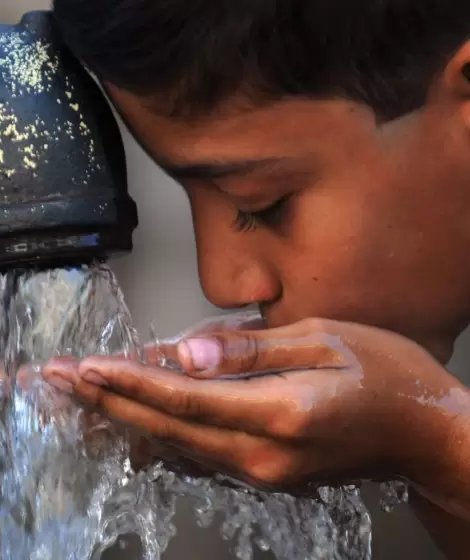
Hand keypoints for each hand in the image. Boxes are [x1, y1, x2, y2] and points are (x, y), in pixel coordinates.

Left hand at [43, 317, 468, 501]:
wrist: (424, 433)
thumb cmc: (386, 374)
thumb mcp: (324, 338)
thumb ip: (252, 348)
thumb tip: (190, 353)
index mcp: (282, 411)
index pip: (185, 397)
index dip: (130, 381)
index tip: (85, 368)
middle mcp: (265, 453)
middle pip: (168, 429)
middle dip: (108, 403)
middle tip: (59, 382)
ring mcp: (265, 472)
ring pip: (176, 447)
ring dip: (125, 421)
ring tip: (81, 400)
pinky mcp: (267, 474)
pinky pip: (199, 457)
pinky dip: (159, 437)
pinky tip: (131, 425)